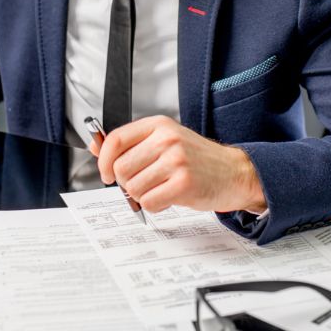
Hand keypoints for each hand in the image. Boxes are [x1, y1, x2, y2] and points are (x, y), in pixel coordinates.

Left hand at [91, 115, 265, 213]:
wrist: (234, 172)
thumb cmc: (197, 159)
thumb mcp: (164, 141)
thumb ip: (130, 144)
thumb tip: (95, 146)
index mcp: (158, 125)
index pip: (115, 140)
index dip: (103, 160)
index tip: (106, 173)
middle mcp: (166, 139)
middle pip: (121, 168)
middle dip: (127, 182)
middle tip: (145, 182)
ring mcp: (176, 161)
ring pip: (133, 188)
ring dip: (143, 195)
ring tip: (161, 188)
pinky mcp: (184, 184)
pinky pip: (150, 202)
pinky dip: (154, 205)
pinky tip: (168, 197)